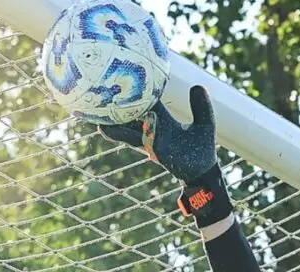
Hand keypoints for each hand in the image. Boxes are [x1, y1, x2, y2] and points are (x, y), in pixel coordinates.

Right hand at [99, 85, 232, 227]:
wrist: (201, 171)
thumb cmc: (202, 147)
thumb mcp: (205, 123)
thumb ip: (201, 107)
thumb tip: (198, 85)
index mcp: (164, 117)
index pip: (149, 99)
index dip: (138, 87)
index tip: (126, 72)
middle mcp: (154, 125)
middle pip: (133, 110)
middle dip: (118, 101)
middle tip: (101, 86)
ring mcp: (150, 137)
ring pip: (127, 125)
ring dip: (113, 117)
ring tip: (94, 107)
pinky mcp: (151, 148)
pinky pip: (133, 139)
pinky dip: (119, 133)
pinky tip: (104, 128)